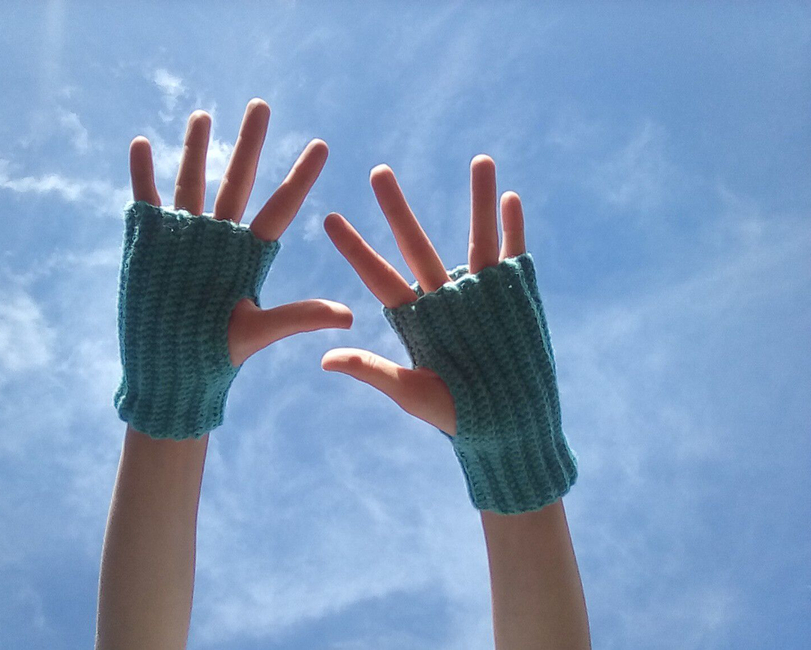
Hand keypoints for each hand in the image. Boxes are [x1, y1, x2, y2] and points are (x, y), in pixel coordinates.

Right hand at [129, 100, 352, 366]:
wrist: (170, 370)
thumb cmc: (217, 354)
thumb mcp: (261, 330)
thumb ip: (299, 315)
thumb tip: (351, 315)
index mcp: (250, 254)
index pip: (281, 207)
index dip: (300, 177)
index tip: (322, 146)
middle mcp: (220, 238)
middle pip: (238, 180)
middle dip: (249, 143)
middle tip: (261, 106)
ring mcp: (184, 237)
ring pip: (192, 181)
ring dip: (195, 148)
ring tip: (203, 114)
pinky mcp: (151, 243)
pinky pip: (146, 199)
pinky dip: (142, 172)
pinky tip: (142, 143)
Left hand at [321, 155, 525, 434]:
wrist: (508, 427)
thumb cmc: (456, 416)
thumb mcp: (411, 392)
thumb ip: (373, 371)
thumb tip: (324, 358)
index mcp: (414, 318)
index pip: (377, 276)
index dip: (354, 248)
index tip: (327, 218)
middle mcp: (444, 297)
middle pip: (417, 245)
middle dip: (398, 210)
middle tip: (378, 172)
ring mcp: (481, 293)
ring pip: (475, 237)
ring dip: (477, 199)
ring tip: (479, 159)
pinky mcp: (515, 296)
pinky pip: (514, 254)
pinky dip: (513, 227)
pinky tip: (510, 197)